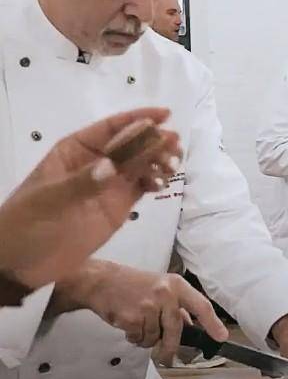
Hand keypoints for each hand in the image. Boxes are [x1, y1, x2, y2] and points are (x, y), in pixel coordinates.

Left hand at [0, 108, 181, 289]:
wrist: (22, 262)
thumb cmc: (28, 223)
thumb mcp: (50, 199)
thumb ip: (83, 182)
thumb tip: (112, 166)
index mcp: (75, 151)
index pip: (110, 128)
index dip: (137, 119)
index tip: (165, 116)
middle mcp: (97, 162)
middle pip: (132, 144)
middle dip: (155, 141)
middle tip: (174, 146)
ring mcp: (110, 184)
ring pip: (142, 163)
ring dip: (159, 160)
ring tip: (173, 166)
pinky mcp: (119, 205)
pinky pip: (142, 186)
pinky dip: (156, 181)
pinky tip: (161, 183)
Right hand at [51, 260, 228, 364]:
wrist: (102, 281)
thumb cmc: (134, 285)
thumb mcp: (161, 288)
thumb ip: (177, 306)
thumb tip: (192, 327)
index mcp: (177, 285)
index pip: (201, 306)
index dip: (213, 323)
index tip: (222, 337)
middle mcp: (165, 294)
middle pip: (176, 329)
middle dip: (172, 347)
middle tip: (169, 359)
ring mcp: (148, 305)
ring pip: (155, 337)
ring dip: (147, 339)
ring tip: (138, 326)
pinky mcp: (132, 317)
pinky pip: (139, 338)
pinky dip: (134, 338)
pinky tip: (128, 326)